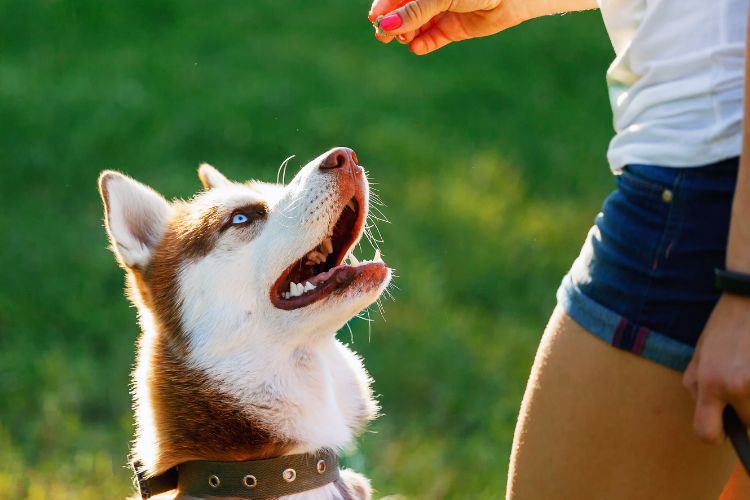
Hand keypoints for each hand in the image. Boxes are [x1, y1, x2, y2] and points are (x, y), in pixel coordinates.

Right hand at [368, 0, 527, 54]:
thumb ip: (414, 11)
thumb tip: (385, 24)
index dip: (385, 7)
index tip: (374, 19)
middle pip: (404, 12)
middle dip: (393, 24)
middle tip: (382, 36)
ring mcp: (443, 12)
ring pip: (416, 27)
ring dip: (407, 34)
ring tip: (405, 40)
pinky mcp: (454, 29)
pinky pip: (433, 39)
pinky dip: (423, 44)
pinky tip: (416, 47)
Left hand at [683, 293, 749, 443]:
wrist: (749, 300)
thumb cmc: (724, 328)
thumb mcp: (698, 357)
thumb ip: (698, 389)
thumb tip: (710, 417)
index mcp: (710, 383)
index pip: (707, 433)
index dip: (714, 435)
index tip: (721, 428)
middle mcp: (737, 386)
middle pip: (747, 424)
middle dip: (744, 411)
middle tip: (741, 383)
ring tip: (748, 370)